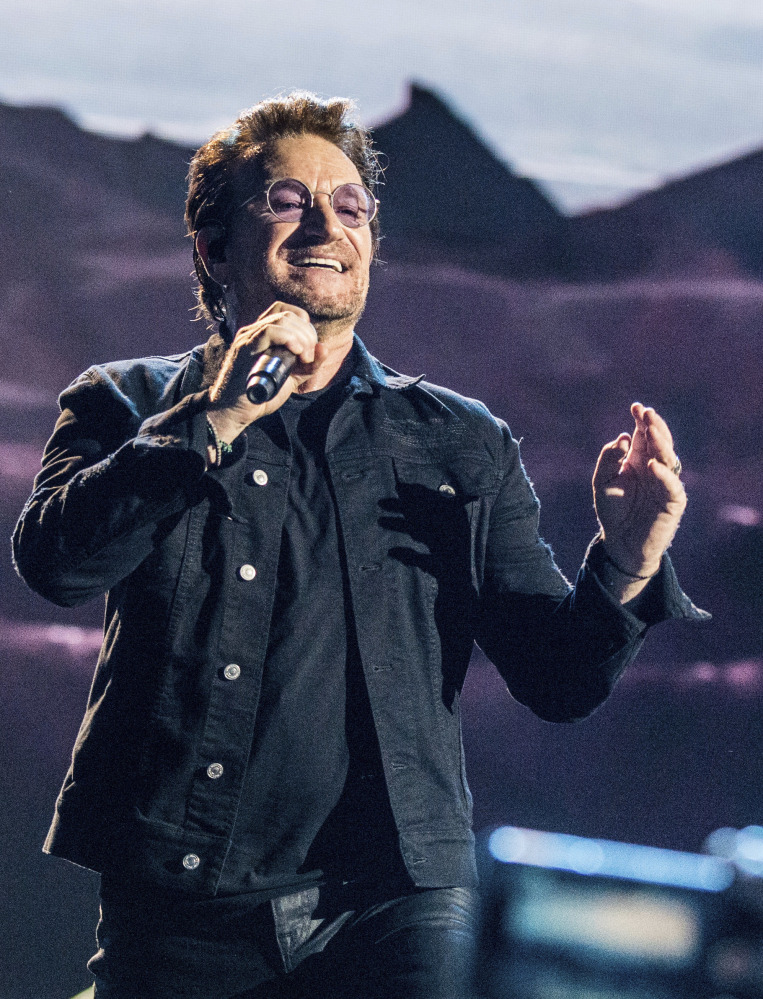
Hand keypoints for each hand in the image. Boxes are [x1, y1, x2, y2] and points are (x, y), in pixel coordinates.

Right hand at [207, 302, 327, 440]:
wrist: (235, 412)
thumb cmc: (260, 396)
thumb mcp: (292, 379)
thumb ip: (308, 365)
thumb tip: (324, 348)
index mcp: (262, 334)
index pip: (284, 310)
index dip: (302, 321)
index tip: (309, 344)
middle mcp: (253, 331)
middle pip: (287, 315)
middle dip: (307, 334)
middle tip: (309, 358)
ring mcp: (247, 338)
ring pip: (281, 320)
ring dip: (301, 338)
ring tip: (304, 359)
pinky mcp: (244, 348)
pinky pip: (269, 331)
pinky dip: (288, 338)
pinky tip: (296, 353)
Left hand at [593, 403, 685, 579]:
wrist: (620, 543)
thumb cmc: (612, 511)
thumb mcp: (601, 482)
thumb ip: (608, 459)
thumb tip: (622, 437)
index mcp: (638, 459)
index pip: (644, 435)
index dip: (642, 420)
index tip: (636, 407)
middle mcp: (654, 468)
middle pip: (659, 442)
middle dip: (654, 426)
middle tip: (646, 413)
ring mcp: (665, 483)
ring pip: (668, 459)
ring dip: (661, 444)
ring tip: (651, 430)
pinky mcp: (672, 502)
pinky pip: (671, 486)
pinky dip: (663, 475)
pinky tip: (652, 465)